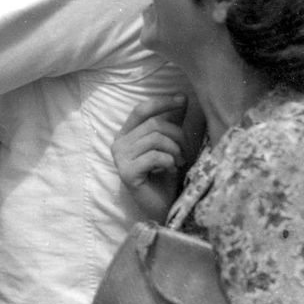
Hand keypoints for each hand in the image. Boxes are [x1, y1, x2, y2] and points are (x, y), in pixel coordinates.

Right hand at [112, 96, 188, 221]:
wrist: (164, 206)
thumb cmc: (166, 176)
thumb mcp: (171, 145)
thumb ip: (173, 123)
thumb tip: (182, 97)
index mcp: (126, 134)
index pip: (141, 110)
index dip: (161, 102)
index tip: (183, 99)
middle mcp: (118, 143)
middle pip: (153, 125)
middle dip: (177, 136)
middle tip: (184, 153)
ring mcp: (119, 158)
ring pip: (155, 139)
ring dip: (174, 151)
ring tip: (177, 163)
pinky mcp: (126, 172)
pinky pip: (154, 156)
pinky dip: (168, 162)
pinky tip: (169, 170)